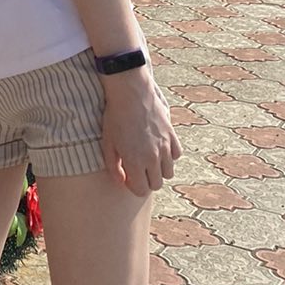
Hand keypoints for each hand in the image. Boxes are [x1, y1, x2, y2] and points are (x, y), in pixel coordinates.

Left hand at [101, 68, 180, 195]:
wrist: (130, 93)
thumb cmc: (115, 118)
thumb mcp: (108, 144)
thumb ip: (113, 167)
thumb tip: (122, 182)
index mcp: (135, 161)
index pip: (142, 190)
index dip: (134, 187)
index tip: (128, 178)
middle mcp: (153, 157)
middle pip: (157, 184)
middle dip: (146, 181)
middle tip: (137, 170)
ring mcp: (164, 147)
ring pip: (168, 173)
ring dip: (159, 170)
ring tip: (147, 159)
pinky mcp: (172, 136)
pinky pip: (176, 155)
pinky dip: (169, 156)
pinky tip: (158, 148)